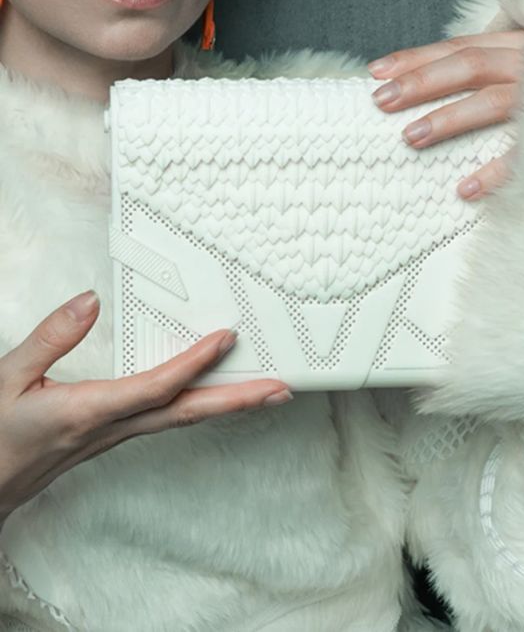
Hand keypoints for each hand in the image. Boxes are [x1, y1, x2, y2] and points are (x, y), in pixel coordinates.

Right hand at [0, 290, 291, 522]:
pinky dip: (199, 405)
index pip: (156, 387)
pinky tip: (212, 397)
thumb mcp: (7, 378)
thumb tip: (89, 303)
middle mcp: (112, 428)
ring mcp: (118, 436)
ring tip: (262, 393)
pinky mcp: (116, 436)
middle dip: (238, 400)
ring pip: (183, 419)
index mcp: (87, 411)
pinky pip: (168, 419)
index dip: (194, 363)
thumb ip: (50, 338)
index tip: (225, 339)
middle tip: (279, 389)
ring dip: (227, 405)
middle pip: (188, 413)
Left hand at [367, 30, 523, 199]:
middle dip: (421, 82)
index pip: (460, 48)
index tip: (376, 72)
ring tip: (409, 137)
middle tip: (381, 100)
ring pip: (490, 103)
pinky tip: (464, 190)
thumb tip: (445, 68)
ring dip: (447, 120)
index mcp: (519, 45)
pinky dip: (494, 172)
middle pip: (469, 66)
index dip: (416, 59)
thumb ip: (498, 58)